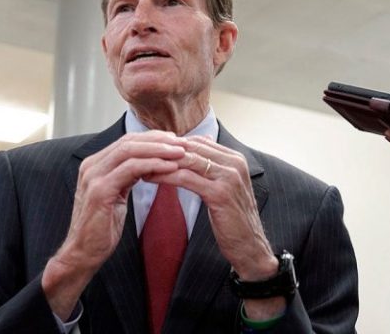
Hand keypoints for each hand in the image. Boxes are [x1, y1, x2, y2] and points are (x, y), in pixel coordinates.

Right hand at [42, 131, 185, 318]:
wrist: (83, 254)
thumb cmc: (101, 228)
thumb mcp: (116, 195)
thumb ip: (127, 176)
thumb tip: (148, 163)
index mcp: (95, 165)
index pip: (127, 141)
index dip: (152, 138)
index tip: (175, 140)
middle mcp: (91, 166)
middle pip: (129, 141)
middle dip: (159, 140)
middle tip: (183, 143)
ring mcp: (94, 177)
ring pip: (130, 150)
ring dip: (159, 150)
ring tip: (181, 153)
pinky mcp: (100, 191)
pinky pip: (131, 169)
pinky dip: (153, 165)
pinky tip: (171, 168)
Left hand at [147, 135, 283, 319]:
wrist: (250, 247)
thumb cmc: (234, 220)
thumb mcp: (225, 187)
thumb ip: (213, 167)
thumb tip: (198, 147)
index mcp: (235, 159)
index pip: (198, 142)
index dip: (173, 144)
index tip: (151, 148)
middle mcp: (234, 163)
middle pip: (192, 147)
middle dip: (164, 150)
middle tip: (140, 153)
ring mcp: (229, 177)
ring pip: (187, 160)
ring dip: (161, 161)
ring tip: (139, 165)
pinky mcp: (220, 193)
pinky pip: (186, 178)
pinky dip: (166, 176)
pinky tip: (150, 178)